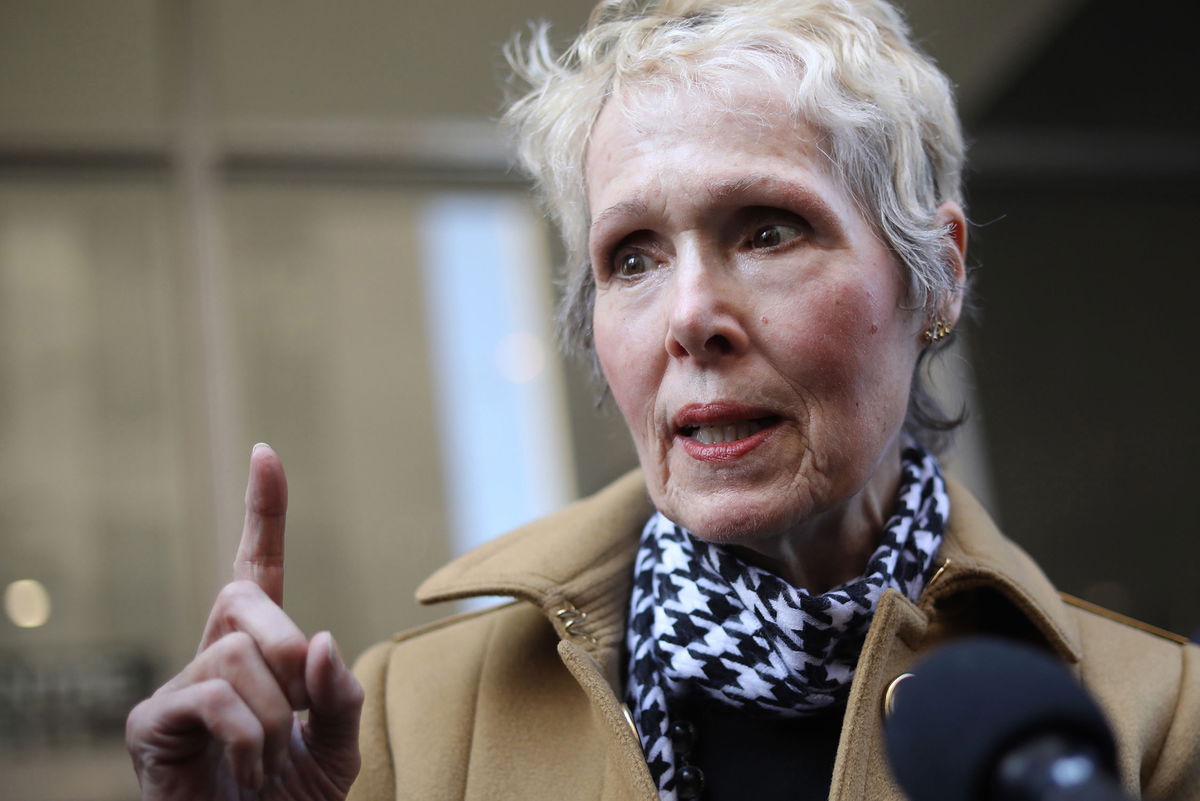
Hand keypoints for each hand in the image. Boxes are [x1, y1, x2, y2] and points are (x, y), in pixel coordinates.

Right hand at [126, 444, 363, 799]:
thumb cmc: (293, 799)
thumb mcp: (338, 744)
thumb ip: (339, 694)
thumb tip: (322, 638)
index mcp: (261, 651)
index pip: (258, 567)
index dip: (264, 513)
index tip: (267, 454)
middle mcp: (215, 655)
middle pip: (244, 598)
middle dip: (290, 647)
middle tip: (302, 707)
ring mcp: (179, 687)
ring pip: (235, 653)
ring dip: (274, 713)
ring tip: (270, 762)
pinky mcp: (151, 723)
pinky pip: (210, 696)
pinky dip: (246, 735)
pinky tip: (247, 770)